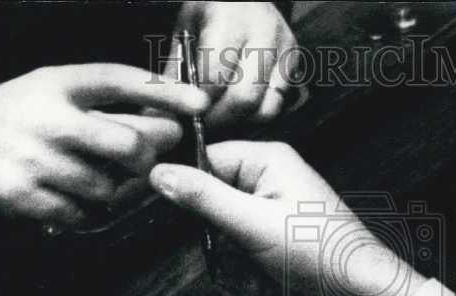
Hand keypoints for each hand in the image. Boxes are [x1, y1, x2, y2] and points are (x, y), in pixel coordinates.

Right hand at [0, 64, 206, 225]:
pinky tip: (68, 198)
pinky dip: (83, 212)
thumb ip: (107, 103)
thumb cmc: (19, 121)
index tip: (198, 103)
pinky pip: (80, 213)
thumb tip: (170, 120)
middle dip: (146, 158)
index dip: (163, 92)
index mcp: (58, 86)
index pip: (119, 81)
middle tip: (141, 161)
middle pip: (128, 143)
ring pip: (109, 186)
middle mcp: (48, 119)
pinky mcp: (22, 194)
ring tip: (89, 179)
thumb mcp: (55, 92)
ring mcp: (35, 159)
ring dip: (111, 190)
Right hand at [148, 142, 428, 295]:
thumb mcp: (253, 223)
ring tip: (262, 269)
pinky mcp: (273, 242)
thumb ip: (203, 198)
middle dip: (217, 234)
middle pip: (209, 200)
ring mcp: (271, 213)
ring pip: (221, 234)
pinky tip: (269, 281)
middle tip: (241, 249)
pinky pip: (239, 255)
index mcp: (267, 159)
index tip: (183, 214)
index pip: (204, 158)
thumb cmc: (322, 253)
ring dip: (234, 259)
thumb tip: (158, 174)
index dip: (188, 187)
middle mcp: (268, 180)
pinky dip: (248, 273)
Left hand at [168, 1, 296, 125]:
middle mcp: (263, 31)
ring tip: (223, 117)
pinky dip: (257, 112)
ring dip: (241, 120)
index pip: (215, 76)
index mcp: (229, 19)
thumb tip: (161, 114)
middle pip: (244, 97)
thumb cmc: (209, 13)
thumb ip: (175, 73)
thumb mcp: (184, 32)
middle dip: (222, 118)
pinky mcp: (294, 61)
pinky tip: (241, 108)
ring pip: (266, 106)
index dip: (201, 102)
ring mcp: (283, 48)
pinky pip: (277, 103)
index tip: (190, 112)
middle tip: (206, 123)